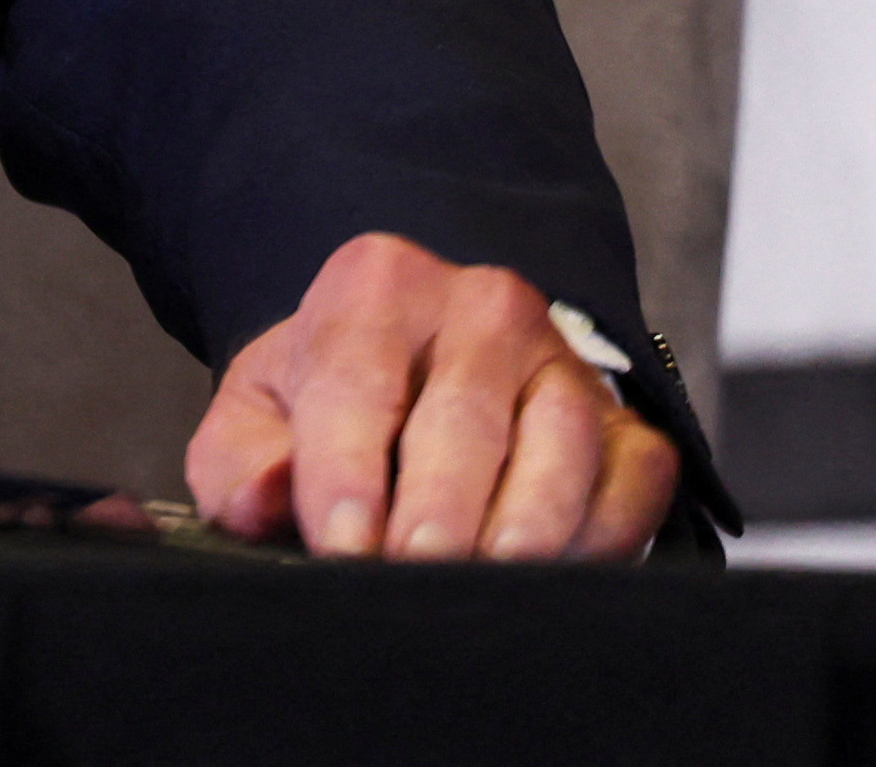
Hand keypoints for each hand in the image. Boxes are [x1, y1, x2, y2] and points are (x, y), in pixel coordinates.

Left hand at [184, 230, 678, 560]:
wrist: (412, 388)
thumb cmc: (328, 408)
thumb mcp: (258, 421)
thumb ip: (243, 465)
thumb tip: (264, 500)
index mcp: (376, 286)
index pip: (356, 378)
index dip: (345, 471)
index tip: (342, 546)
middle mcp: (481, 306)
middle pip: (464, 416)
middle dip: (438, 510)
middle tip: (413, 575)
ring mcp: (562, 362)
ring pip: (561, 444)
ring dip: (524, 527)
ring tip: (482, 587)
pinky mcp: (624, 423)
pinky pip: (632, 480)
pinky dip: (600, 538)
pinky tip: (549, 579)